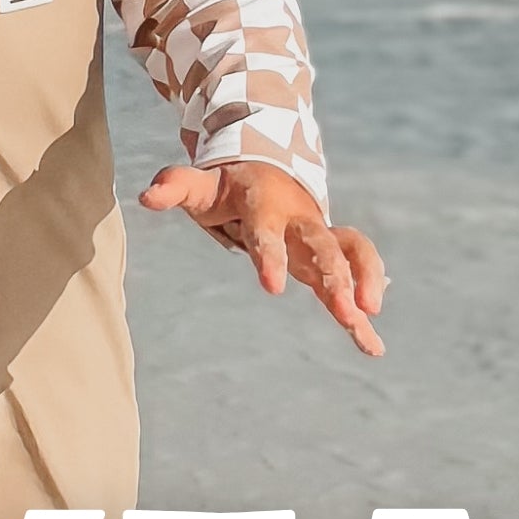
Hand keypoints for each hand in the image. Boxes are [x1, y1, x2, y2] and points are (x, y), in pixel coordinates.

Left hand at [139, 161, 388, 356]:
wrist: (269, 170)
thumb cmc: (228, 187)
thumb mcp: (200, 185)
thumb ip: (174, 187)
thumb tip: (146, 197)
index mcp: (265, 204)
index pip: (266, 231)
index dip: (270, 256)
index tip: (273, 289)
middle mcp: (298, 220)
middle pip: (323, 244)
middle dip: (337, 276)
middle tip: (347, 311)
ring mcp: (318, 237)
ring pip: (353, 252)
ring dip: (363, 283)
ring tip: (365, 321)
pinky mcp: (329, 258)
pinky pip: (356, 278)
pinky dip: (362, 314)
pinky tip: (372, 348)